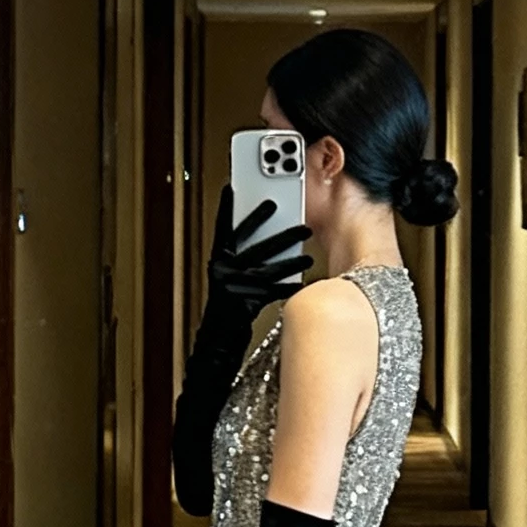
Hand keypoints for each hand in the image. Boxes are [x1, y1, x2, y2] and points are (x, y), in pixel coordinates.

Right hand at [205, 185, 310, 337]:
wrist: (218, 337)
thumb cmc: (228, 303)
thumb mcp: (229, 274)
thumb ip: (241, 255)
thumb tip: (266, 233)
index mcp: (218, 260)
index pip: (224, 228)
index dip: (227, 208)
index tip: (233, 189)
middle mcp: (224, 271)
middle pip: (255, 246)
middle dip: (280, 235)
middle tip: (301, 225)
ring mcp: (235, 287)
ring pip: (268, 268)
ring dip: (291, 261)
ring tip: (308, 256)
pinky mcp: (247, 304)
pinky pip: (273, 292)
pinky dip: (288, 286)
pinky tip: (302, 282)